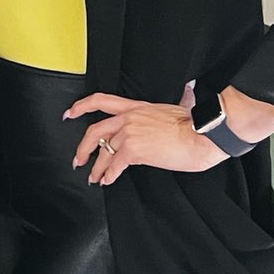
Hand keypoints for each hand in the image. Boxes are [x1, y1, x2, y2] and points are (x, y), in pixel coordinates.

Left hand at [68, 92, 226, 183]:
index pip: (101, 100)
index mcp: (137, 107)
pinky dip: (109, 175)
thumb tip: (188, 93)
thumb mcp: (181, 106)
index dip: (81, 106)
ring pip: (104, 152)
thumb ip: (178, 101)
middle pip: (95, 131)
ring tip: (94, 177)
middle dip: (83, 147)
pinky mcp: (134, 151)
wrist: (203, 135)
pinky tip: (107, 181)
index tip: (70, 113)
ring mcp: (129, 134)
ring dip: (97, 168)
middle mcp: (128, 119)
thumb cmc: (198, 125)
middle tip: (78, 159)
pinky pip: (114, 165)